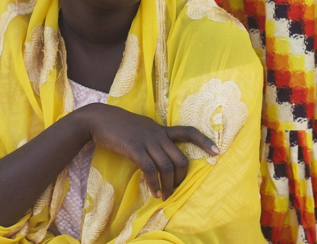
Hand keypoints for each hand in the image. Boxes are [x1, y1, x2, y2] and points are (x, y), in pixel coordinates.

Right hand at [77, 104, 218, 199]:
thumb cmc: (119, 126)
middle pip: (181, 158)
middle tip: (176, 189)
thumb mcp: (142, 128)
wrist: (99, 119)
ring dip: (168, 185)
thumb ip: (153, 138)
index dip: (204, 141)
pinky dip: (154, 184)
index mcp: (161, 129)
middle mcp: (158, 134)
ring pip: (167, 166)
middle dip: (182, 177)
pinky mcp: (135, 149)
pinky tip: (153, 192)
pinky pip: (150, 169)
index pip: (189, 131)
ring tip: (164, 196)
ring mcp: (147, 141)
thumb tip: (160, 153)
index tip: (217, 151)